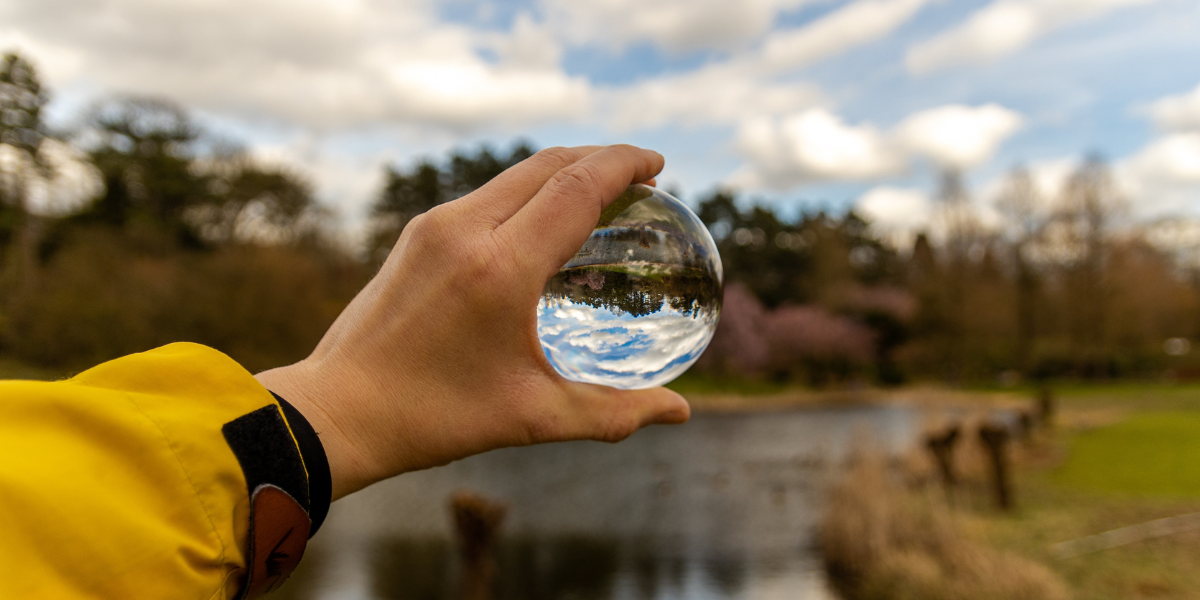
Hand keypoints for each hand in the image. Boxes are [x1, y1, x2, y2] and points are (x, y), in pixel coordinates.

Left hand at [255, 145, 690, 499]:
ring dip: (561, 171)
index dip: (622, 165)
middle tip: (641, 172)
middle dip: (600, 158)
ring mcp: (434, 227)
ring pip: (513, 175)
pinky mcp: (416, 235)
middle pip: (547, 164)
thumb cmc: (435, 418)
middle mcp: (464, 230)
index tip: (657, 163)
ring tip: (598, 192)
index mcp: (499, 268)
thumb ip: (613, 412)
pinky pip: (485, 195)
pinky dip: (526, 193)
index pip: (576, 188)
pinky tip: (541, 222)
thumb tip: (681, 413)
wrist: (337, 410)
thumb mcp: (533, 419)